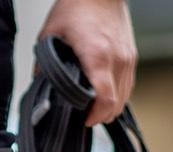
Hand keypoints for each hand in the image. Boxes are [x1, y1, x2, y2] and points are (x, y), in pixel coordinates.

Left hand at [38, 0, 135, 125]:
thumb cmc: (78, 5)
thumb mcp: (51, 33)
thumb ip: (44, 63)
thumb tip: (39, 84)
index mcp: (98, 55)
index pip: (104, 100)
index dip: (95, 116)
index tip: (84, 120)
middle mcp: (117, 60)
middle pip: (116, 105)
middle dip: (101, 115)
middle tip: (85, 114)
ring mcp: (128, 59)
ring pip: (124, 98)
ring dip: (110, 106)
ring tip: (94, 105)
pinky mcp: (132, 56)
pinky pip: (128, 86)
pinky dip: (118, 94)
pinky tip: (105, 92)